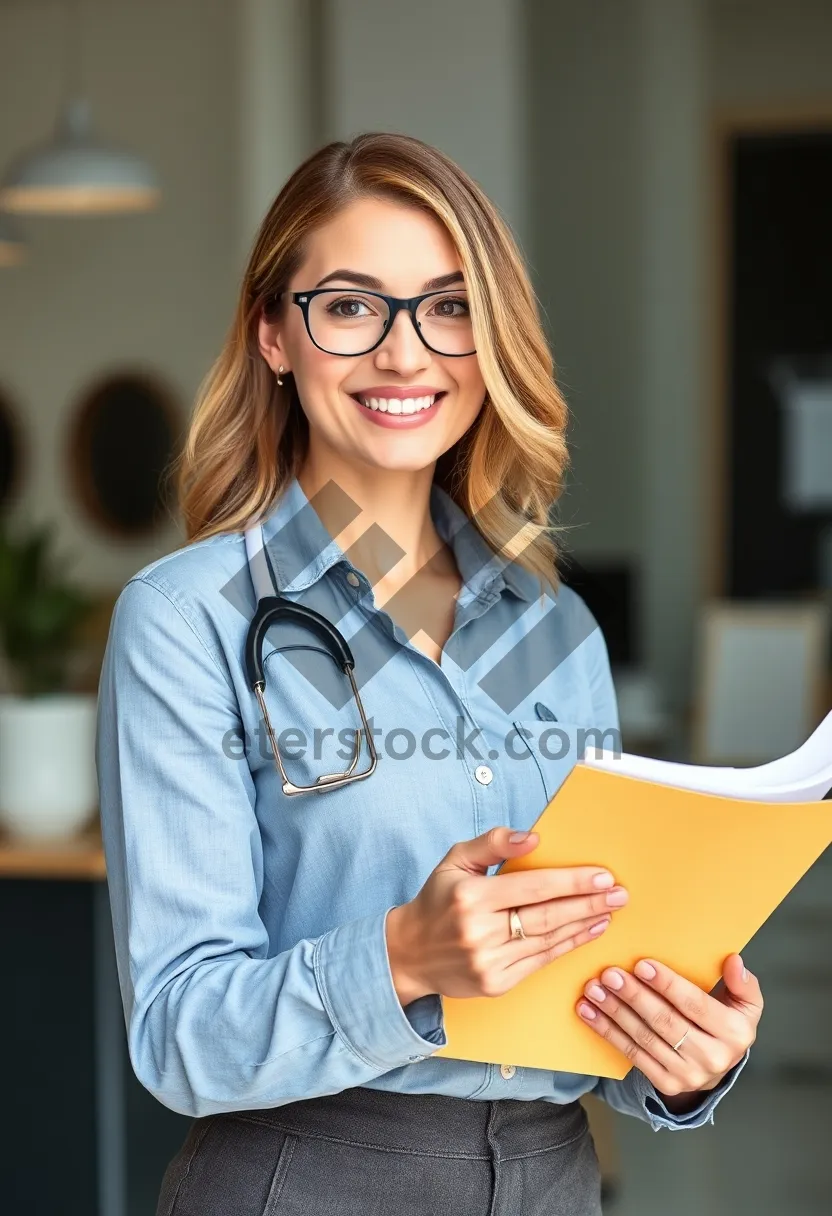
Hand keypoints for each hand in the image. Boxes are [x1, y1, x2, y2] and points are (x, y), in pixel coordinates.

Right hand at [386, 826, 628, 1003]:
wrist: (409, 954)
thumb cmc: (437, 901)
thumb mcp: (454, 861)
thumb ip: (491, 843)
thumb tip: (532, 837)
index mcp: (470, 897)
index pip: (533, 887)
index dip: (571, 882)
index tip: (602, 876)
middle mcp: (480, 932)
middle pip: (547, 916)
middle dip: (588, 903)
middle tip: (619, 894)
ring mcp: (488, 962)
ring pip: (548, 941)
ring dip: (584, 925)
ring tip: (609, 911)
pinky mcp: (496, 984)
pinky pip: (540, 962)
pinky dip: (567, 946)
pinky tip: (587, 932)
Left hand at [576, 954, 761, 1111]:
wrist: (717, 1068)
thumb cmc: (725, 1024)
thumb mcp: (745, 1005)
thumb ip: (742, 983)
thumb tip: (733, 960)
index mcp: (735, 1034)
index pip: (695, 1005)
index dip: (667, 985)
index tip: (641, 965)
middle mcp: (713, 1058)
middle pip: (665, 1022)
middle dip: (634, 996)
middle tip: (609, 974)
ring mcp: (688, 1075)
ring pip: (644, 1038)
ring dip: (614, 1012)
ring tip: (593, 989)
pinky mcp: (665, 1083)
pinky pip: (632, 1053)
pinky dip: (607, 1031)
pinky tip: (590, 1012)